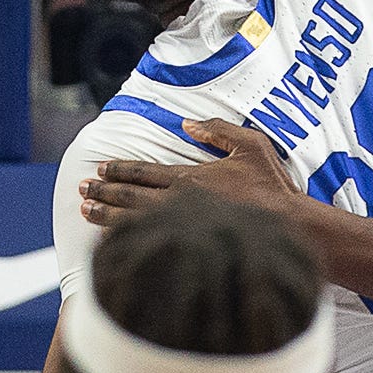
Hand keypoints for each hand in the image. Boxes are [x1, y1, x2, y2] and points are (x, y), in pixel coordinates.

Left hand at [81, 120, 303, 227]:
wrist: (292, 227)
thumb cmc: (272, 186)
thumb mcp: (250, 144)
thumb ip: (216, 130)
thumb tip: (186, 124)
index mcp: (192, 178)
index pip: (145, 172)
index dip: (120, 170)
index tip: (99, 169)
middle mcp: (182, 204)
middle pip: (132, 197)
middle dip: (103, 192)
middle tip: (80, 191)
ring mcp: (185, 229)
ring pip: (135, 222)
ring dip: (107, 216)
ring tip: (85, 213)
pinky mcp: (192, 248)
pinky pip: (151, 243)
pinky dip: (126, 240)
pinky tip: (111, 242)